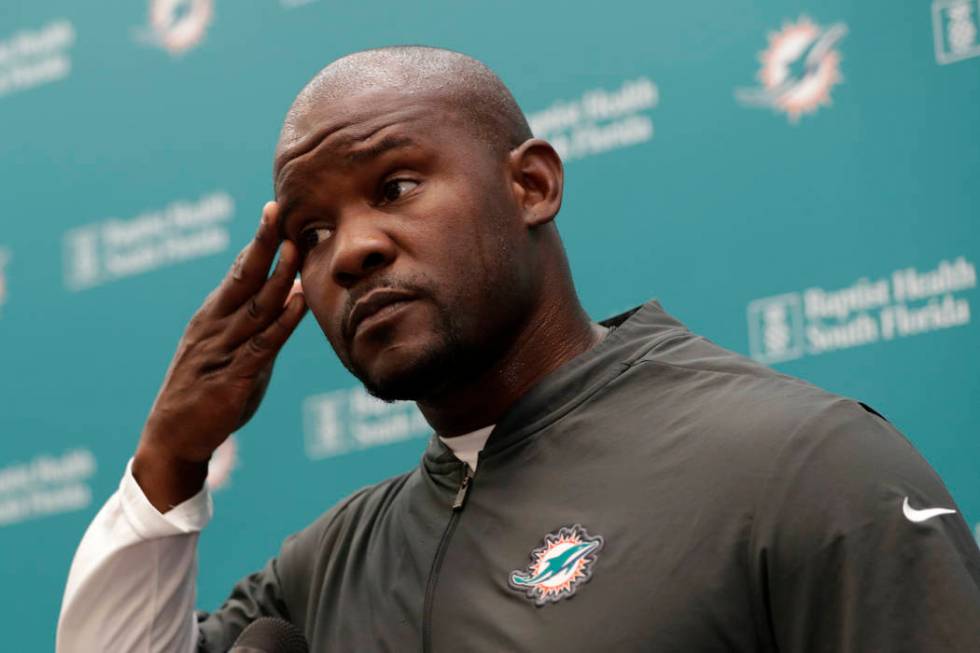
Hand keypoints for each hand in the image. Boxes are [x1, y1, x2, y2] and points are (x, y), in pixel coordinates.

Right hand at [133, 202, 305, 510]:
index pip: (238, 272)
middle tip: (276, 212)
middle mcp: (215, 326)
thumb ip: (259, 325)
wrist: (175, 437)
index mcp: (213, 316)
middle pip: (243, 279)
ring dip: (277, 276)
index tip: (274, 211)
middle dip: (261, 244)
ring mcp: (223, 350)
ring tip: (295, 248)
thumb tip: (289, 294)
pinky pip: (263, 345)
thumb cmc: (207, 391)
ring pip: (255, 307)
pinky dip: (282, 322)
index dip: (257, 243)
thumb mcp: (231, 351)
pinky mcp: (235, 378)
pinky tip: (298, 301)